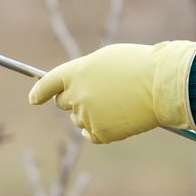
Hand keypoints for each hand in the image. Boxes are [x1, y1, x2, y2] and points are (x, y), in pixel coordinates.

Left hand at [27, 41, 195, 143]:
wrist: (162, 85)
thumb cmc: (138, 66)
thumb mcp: (105, 60)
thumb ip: (84, 74)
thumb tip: (73, 88)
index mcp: (75, 72)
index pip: (48, 84)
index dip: (39, 92)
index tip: (34, 99)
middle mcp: (76, 95)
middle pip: (63, 103)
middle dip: (72, 100)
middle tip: (94, 95)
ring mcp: (87, 115)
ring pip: (78, 119)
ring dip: (89, 114)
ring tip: (115, 104)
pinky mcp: (100, 133)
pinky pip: (90, 134)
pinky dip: (98, 130)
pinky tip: (113, 121)